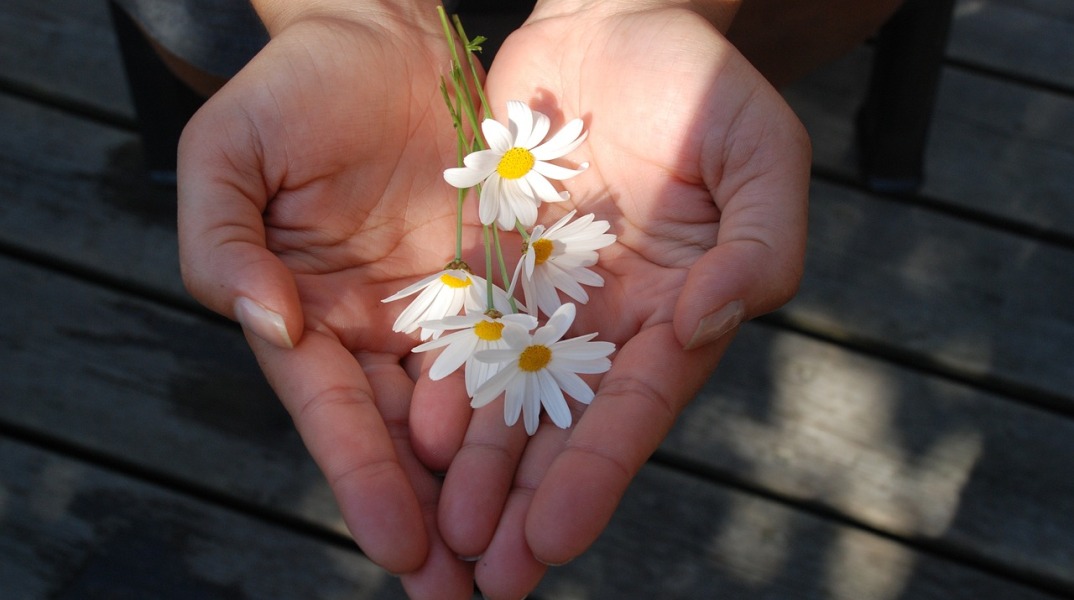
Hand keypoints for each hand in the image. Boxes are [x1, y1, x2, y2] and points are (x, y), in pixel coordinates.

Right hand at [177, 5, 483, 597]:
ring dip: (491, 489)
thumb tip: (270, 327)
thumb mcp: (228, 157)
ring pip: (471, 415)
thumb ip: (222, 245)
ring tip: (516, 562)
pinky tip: (560, 466)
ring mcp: (443, 309)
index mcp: (307, 314)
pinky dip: (536, 411)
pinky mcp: (500, 279)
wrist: (384, 33)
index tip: (397, 547)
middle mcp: (378, 330)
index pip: (336, 415)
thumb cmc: (294, 88)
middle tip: (462, 595)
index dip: (363, 481)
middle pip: (404, 440)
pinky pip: (525, 349)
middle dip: (431, 520)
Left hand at [430, 4, 809, 597]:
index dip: (596, 474)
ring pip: (502, 395)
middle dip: (526, 503)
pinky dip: (440, 383)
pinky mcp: (489, 262)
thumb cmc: (704, 84)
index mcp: (675, 312)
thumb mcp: (764, 154)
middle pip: (561, 427)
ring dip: (475, 469)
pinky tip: (414, 437)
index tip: (554, 537)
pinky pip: (458, 329)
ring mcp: (542, 295)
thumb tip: (707, 321)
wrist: (616, 22)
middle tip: (488, 581)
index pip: (633, 409)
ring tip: (442, 537)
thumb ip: (762, 244)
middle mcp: (604, 321)